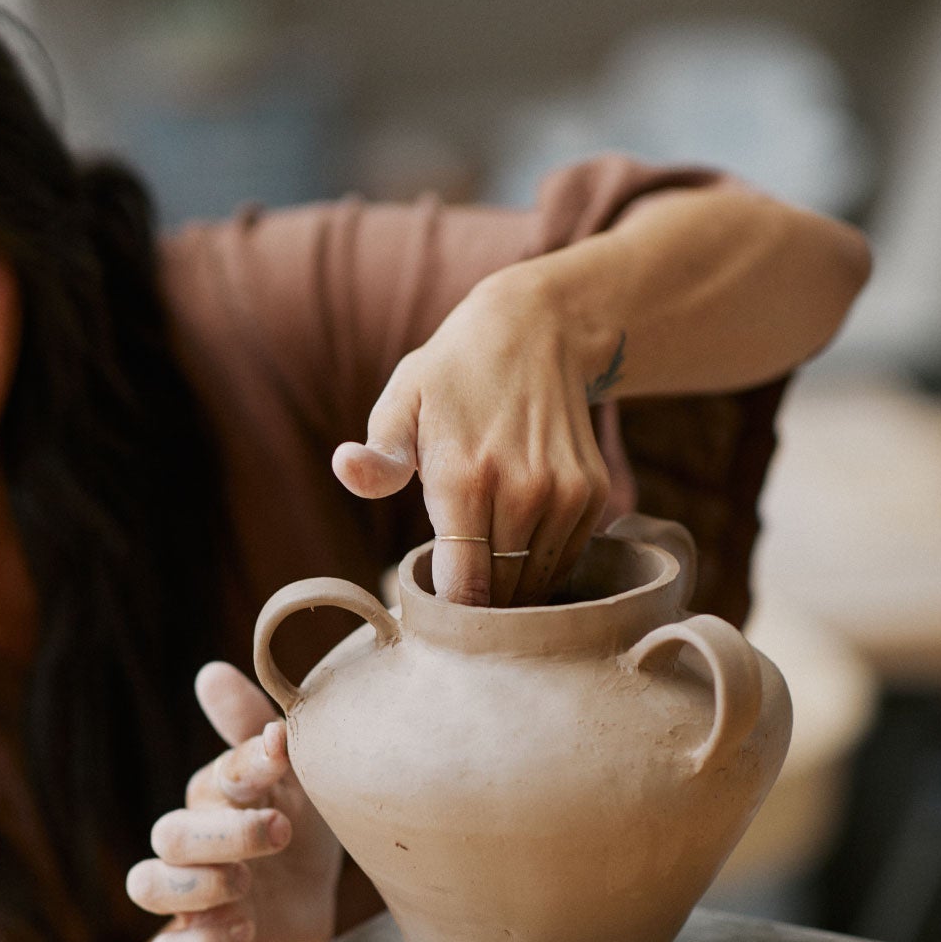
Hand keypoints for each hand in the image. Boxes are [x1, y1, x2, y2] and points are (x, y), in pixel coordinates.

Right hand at [125, 662, 341, 941]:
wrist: (309, 902)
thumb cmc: (297, 824)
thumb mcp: (295, 778)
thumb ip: (256, 729)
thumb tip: (209, 672)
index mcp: (220, 796)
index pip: (218, 776)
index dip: (246, 764)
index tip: (282, 754)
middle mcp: (195, 842)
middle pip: (172, 833)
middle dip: (224, 833)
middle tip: (280, 831)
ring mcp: (192, 896)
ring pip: (147, 886)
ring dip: (195, 885)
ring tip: (244, 883)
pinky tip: (241, 929)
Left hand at [332, 264, 612, 607]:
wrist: (536, 330)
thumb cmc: (452, 376)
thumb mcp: (402, 404)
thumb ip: (378, 458)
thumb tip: (346, 467)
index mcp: (464, 479)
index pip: (463, 591)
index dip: (445, 610)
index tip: (431, 601)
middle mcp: (523, 492)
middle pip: (499, 595)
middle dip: (475, 602)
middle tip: (456, 574)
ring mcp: (565, 495)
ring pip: (535, 585)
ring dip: (510, 585)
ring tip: (486, 553)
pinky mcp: (594, 494)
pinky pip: (564, 562)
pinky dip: (540, 563)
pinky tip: (518, 536)